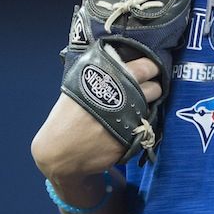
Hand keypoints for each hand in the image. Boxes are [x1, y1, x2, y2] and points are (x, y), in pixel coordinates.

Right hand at [32, 57, 160, 180]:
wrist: (59, 152)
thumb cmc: (65, 117)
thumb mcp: (78, 85)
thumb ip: (102, 72)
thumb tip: (119, 60)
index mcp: (112, 78)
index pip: (146, 66)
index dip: (152, 67)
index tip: (152, 68)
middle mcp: (125, 97)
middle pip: (155, 88)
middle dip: (154, 88)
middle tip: (147, 89)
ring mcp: (131, 120)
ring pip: (151, 109)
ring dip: (145, 108)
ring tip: (132, 109)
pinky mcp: (132, 140)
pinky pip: (143, 129)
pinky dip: (137, 127)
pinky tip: (123, 127)